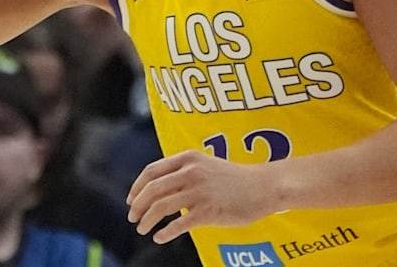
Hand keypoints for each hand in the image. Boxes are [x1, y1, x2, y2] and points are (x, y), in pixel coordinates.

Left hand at [126, 149, 275, 242]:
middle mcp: (190, 172)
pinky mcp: (209, 211)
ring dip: (147, 220)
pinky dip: (165, 232)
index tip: (131, 200)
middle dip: (138, 205)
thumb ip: (182, 171)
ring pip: (161, 207)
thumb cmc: (233, 178)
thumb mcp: (205, 164)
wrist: (265, 186)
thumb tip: (157, 187)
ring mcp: (199, 192)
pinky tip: (160, 237)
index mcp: (187, 159)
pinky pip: (179, 224)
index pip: (151, 172)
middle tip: (133, 218)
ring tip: (143, 229)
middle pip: (152, 189)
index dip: (137, 187)